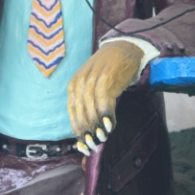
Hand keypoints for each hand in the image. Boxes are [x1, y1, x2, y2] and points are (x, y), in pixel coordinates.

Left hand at [67, 40, 143, 154]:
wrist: (121, 49)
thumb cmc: (106, 70)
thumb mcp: (91, 84)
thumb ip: (88, 104)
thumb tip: (88, 132)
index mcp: (73, 86)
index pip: (73, 113)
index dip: (78, 131)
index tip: (85, 145)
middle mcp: (80, 83)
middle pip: (82, 113)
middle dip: (88, 131)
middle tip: (95, 144)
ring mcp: (93, 80)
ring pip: (92, 109)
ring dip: (97, 126)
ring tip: (104, 137)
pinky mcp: (107, 79)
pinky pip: (105, 102)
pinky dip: (107, 115)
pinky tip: (111, 125)